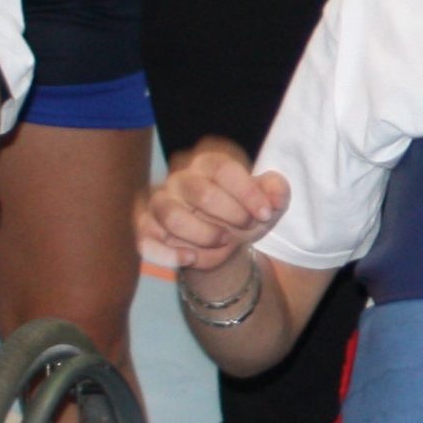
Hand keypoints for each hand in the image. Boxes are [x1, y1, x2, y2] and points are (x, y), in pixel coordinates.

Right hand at [138, 139, 286, 276]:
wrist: (224, 241)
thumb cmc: (244, 212)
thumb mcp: (268, 201)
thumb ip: (276, 191)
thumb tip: (276, 197)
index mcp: (209, 163)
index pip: (223, 169)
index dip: (248, 193)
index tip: (266, 214)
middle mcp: (180, 178)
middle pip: (201, 192)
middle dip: (231, 215)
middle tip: (246, 226)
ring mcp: (159, 202)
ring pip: (172, 216)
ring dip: (204, 235)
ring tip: (224, 241)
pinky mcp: (146, 228)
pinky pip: (146, 241)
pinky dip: (168, 254)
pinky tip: (190, 259)